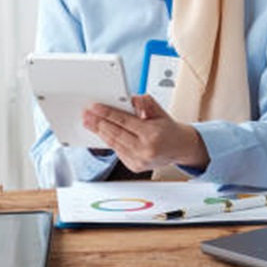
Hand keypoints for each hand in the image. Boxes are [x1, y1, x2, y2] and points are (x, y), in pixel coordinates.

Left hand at [82, 94, 208, 173]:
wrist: (180, 147)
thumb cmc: (168, 127)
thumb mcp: (158, 109)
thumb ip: (143, 102)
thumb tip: (127, 100)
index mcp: (152, 134)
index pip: (124, 121)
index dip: (107, 113)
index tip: (94, 107)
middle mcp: (145, 150)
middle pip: (115, 134)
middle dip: (98, 123)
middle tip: (86, 115)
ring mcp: (139, 161)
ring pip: (114, 144)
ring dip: (100, 132)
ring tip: (89, 123)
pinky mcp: (135, 167)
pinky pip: (118, 152)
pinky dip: (109, 141)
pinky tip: (102, 133)